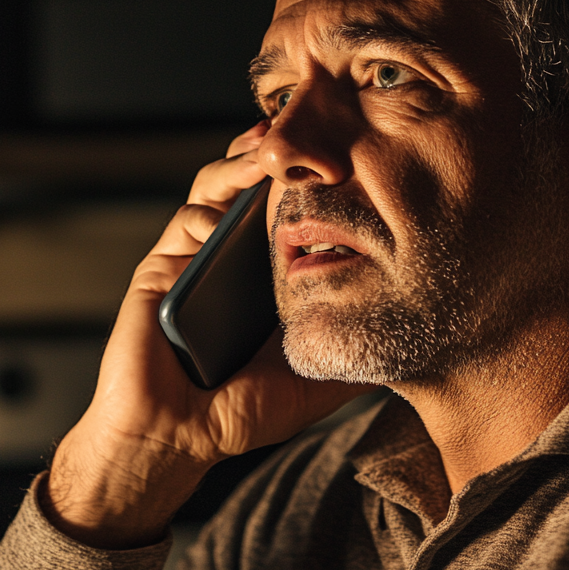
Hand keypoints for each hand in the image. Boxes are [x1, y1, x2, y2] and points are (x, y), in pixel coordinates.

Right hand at [44, 123, 372, 548]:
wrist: (172, 437)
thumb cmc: (237, 416)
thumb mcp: (310, 386)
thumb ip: (349, 362)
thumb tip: (408, 350)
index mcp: (262, 282)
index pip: (286, 216)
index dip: (309, 186)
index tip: (343, 162)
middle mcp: (227, 262)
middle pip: (249, 189)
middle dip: (273, 156)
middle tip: (305, 132)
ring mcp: (192, 260)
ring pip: (213, 190)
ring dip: (240, 164)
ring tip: (268, 149)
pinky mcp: (160, 266)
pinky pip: (184, 221)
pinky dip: (207, 209)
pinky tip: (228, 216)